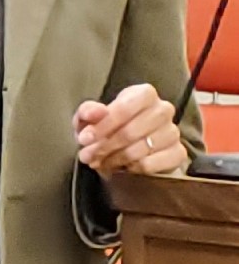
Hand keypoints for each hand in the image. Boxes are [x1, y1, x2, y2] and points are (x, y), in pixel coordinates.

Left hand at [76, 82, 190, 177]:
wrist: (124, 150)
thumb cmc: (107, 129)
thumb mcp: (89, 119)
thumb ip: (88, 112)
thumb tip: (96, 112)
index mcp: (144, 94)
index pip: (126, 107)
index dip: (104, 125)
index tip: (84, 139)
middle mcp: (163, 110)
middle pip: (132, 130)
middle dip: (104, 146)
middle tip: (87, 156)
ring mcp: (173, 132)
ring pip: (141, 149)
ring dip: (115, 159)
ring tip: (100, 162)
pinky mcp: (177, 153)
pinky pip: (152, 164)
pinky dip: (132, 168)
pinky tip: (122, 167)